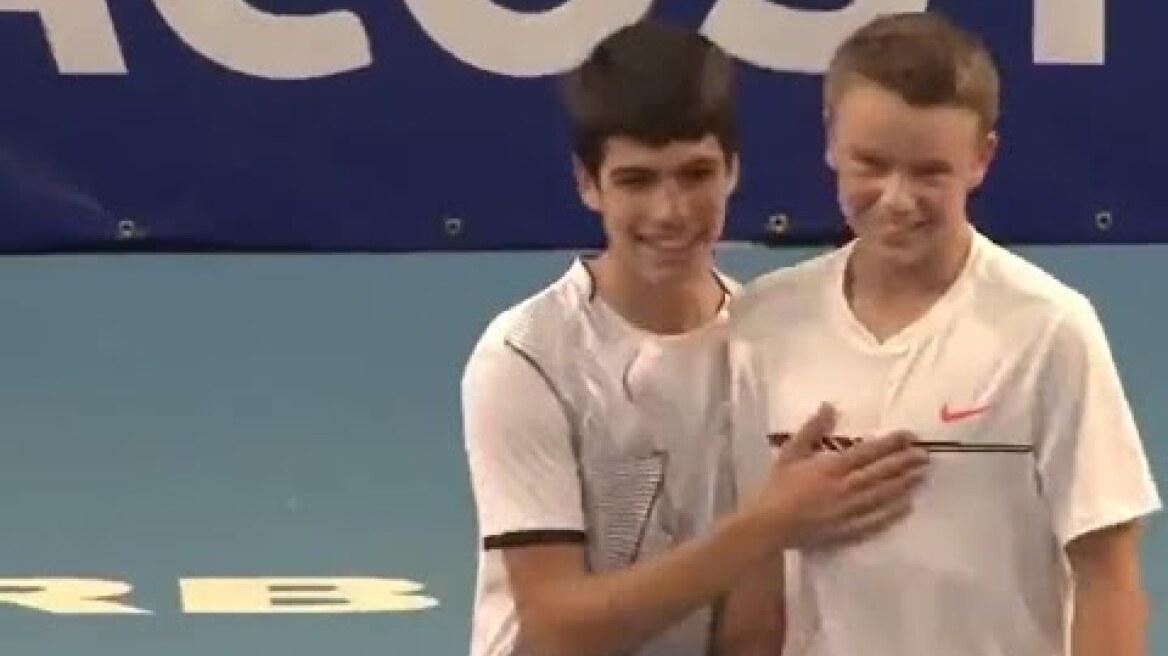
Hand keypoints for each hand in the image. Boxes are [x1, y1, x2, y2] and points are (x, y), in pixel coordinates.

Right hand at [751, 404, 927, 550]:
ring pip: (883, 495)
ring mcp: (849, 512)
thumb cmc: (777, 487)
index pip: (868, 452)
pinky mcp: (848, 531)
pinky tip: (907, 507)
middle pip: (881, 473)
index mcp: (831, 467)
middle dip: (904, 463)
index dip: (891, 443)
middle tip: (925, 455)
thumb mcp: (790, 452)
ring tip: (922, 476)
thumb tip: (829, 406)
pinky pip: (876, 522)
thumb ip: (811, 430)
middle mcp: (845, 488)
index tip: (910, 436)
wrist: (768, 526)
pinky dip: (893, 514)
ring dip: (904, 484)